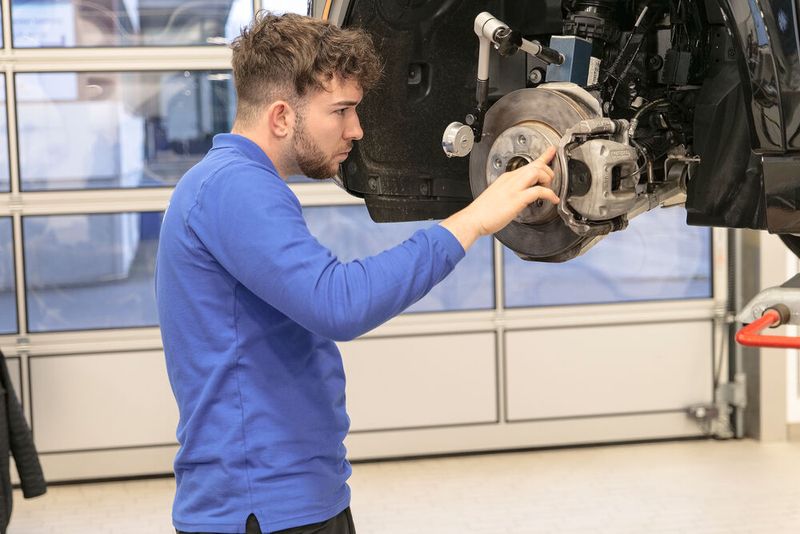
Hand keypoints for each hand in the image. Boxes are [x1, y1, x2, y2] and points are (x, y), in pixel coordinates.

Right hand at [440, 146, 559, 250]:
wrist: (473, 219)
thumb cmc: (483, 211)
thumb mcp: (497, 196)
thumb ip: (509, 193)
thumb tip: (519, 197)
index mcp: (506, 178)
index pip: (528, 164)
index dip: (543, 157)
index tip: (551, 152)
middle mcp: (511, 180)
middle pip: (535, 165)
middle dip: (548, 171)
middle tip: (551, 182)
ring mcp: (513, 188)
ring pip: (537, 172)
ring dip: (548, 179)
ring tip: (550, 190)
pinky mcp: (516, 199)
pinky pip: (538, 191)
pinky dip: (549, 194)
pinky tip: (552, 199)